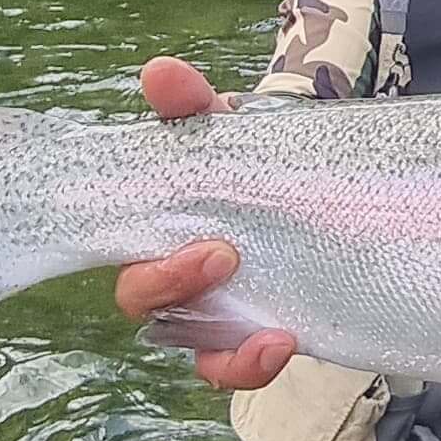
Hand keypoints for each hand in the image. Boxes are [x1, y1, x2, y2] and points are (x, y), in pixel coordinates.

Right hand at [113, 56, 296, 392]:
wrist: (322, 192)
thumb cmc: (255, 164)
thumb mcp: (231, 130)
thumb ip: (194, 104)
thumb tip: (160, 74)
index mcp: (157, 222)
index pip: (117, 236)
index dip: (128, 236)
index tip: (184, 226)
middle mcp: (174, 272)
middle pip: (140, 297)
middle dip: (170, 281)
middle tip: (223, 253)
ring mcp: (213, 310)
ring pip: (190, 346)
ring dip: (222, 347)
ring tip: (271, 335)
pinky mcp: (251, 335)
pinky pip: (233, 367)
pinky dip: (250, 365)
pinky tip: (283, 345)